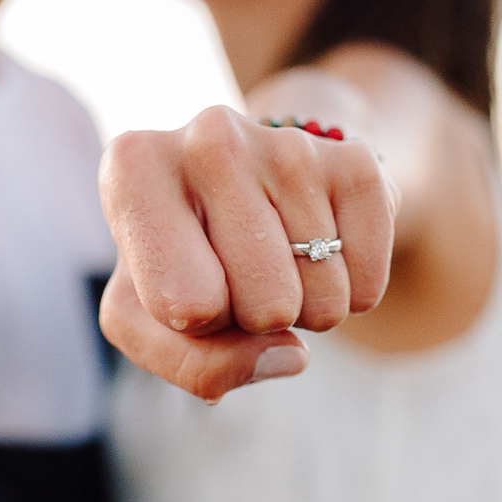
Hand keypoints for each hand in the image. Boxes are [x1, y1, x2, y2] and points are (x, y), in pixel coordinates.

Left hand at [99, 105, 396, 399]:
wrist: (251, 188)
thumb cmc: (181, 262)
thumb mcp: (145, 322)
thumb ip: (193, 364)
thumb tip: (289, 354)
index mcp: (132, 168)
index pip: (185, 306)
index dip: (193, 323)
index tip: (184, 281)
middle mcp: (208, 137)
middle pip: (265, 307)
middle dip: (257, 319)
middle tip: (239, 275)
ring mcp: (288, 142)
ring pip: (322, 299)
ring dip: (304, 308)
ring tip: (276, 260)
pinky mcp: (355, 160)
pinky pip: (368, 283)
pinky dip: (352, 294)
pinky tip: (321, 250)